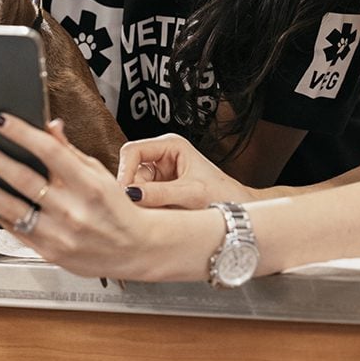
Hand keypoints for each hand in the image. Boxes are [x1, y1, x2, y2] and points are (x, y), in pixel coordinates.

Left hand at [0, 116, 158, 279]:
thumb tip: (50, 126)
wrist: (132, 249)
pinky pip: (15, 229)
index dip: (22, 133)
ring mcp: (58, 234)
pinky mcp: (48, 252)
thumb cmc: (116, 207)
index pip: (49, 152)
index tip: (0, 120)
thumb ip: (71, 151)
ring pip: (10, 206)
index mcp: (88, 185)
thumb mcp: (100, 173)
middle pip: (23, 179)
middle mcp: (72, 210)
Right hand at [116, 133, 255, 207]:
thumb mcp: (191, 193)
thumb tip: (131, 195)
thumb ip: (160, 193)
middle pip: (131, 171)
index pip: (133, 151)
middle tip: (142, 209)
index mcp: (170, 145)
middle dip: (134, 191)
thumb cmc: (221, 195)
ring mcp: (159, 175)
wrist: (235, 212)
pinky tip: (161, 215)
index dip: (125, 171)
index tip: (124, 193)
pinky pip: (142, 200)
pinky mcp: (158, 192)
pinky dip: (146, 210)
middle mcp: (161, 157)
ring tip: (161, 212)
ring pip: (134, 188)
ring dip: (141, 203)